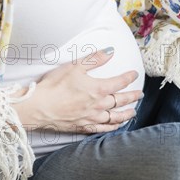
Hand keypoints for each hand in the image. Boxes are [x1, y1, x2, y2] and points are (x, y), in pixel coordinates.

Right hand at [11, 47, 142, 133]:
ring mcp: (92, 117)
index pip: (120, 82)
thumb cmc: (55, 85)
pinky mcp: (84, 127)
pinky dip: (112, 127)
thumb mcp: (75, 66)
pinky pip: (103, 128)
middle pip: (121, 100)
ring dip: (126, 114)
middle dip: (133, 96)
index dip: (129, 77)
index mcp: (99, 89)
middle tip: (140, 94)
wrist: (39, 107)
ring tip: (133, 112)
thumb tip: (110, 51)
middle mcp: (99, 105)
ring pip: (115, 117)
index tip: (134, 74)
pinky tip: (116, 126)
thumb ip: (94, 59)